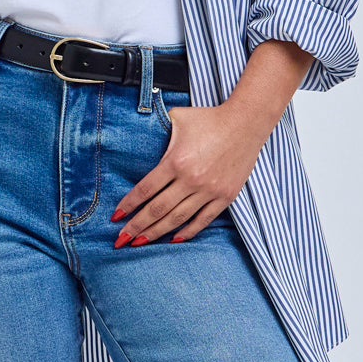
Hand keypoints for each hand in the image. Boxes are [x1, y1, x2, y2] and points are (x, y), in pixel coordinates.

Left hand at [110, 101, 267, 244]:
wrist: (246, 123)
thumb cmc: (209, 119)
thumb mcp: (178, 118)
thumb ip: (158, 131)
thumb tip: (141, 135)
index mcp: (175, 161)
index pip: (145, 190)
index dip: (129, 205)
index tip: (116, 217)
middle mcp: (191, 179)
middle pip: (157, 210)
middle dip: (136, 227)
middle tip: (121, 239)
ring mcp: (209, 190)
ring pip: (177, 219)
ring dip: (156, 233)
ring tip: (140, 243)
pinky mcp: (225, 196)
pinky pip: (203, 220)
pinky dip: (188, 232)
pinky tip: (174, 239)